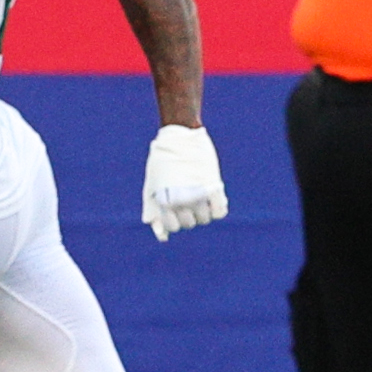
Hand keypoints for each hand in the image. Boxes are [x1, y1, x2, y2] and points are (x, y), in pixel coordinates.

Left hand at [141, 123, 228, 238]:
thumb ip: (154, 212)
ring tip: (200, 193)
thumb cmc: (163, 159)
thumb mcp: (152, 185)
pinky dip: (218, 207)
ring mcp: (198, 194)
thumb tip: (162, 237)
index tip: (177, 206)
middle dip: (189, 213)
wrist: (180, 134)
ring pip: (205, 219)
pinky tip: (213, 196)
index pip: (173, 227)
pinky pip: (220, 212)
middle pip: (190, 223)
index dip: (175, 219)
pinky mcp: (213, 186)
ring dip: (203, 210)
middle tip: (188, 195)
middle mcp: (180, 201)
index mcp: (164, 201)